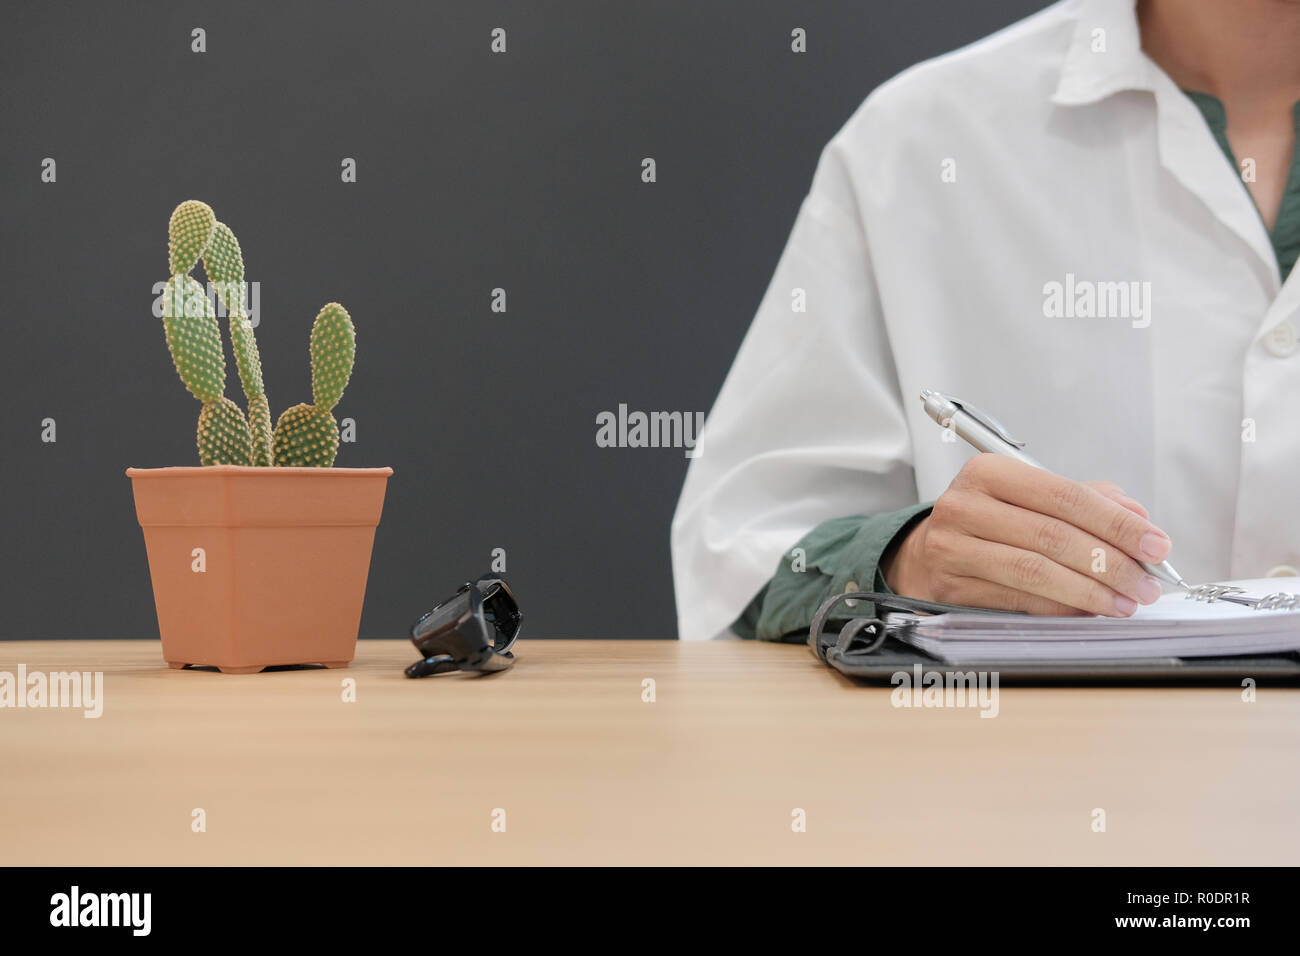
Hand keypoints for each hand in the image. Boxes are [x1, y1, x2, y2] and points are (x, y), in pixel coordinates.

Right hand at [880, 454, 1171, 616]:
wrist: (928, 550)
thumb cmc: (989, 519)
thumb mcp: (1029, 495)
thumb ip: (1085, 499)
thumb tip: (1138, 517)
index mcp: (988, 472)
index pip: (1064, 496)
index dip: (1116, 523)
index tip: (1156, 545)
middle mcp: (964, 506)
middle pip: (1051, 536)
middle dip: (1110, 563)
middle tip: (1147, 583)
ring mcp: (952, 549)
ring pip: (1034, 573)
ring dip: (1089, 592)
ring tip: (1124, 602)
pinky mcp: (951, 588)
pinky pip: (1018, 601)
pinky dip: (1060, 609)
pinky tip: (1088, 611)